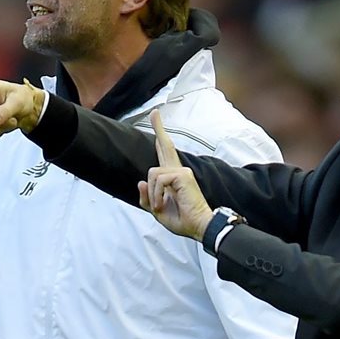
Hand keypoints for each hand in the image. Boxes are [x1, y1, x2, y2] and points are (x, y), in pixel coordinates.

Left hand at [138, 110, 213, 240]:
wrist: (198, 226)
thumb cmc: (182, 220)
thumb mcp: (157, 210)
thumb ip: (147, 197)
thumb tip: (141, 182)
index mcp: (172, 177)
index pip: (165, 153)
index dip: (160, 135)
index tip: (156, 117)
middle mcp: (178, 170)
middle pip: (166, 146)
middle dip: (159, 128)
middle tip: (155, 112)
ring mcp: (181, 171)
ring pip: (152, 173)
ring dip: (153, 193)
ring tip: (160, 205)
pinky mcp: (182, 175)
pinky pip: (158, 180)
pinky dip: (156, 195)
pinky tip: (163, 203)